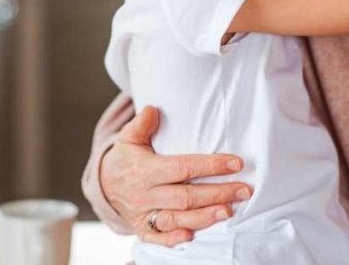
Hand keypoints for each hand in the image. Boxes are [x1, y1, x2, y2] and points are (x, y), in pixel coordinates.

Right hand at [100, 105, 251, 246]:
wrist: (103, 185)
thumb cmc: (125, 159)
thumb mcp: (128, 139)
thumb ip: (141, 125)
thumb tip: (152, 109)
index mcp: (145, 170)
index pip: (182, 168)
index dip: (209, 166)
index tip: (235, 163)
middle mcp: (145, 194)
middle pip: (185, 196)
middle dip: (217, 193)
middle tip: (244, 190)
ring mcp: (144, 214)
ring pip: (176, 219)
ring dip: (204, 217)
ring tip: (229, 211)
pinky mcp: (143, 230)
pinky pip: (159, 238)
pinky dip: (175, 239)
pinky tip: (193, 235)